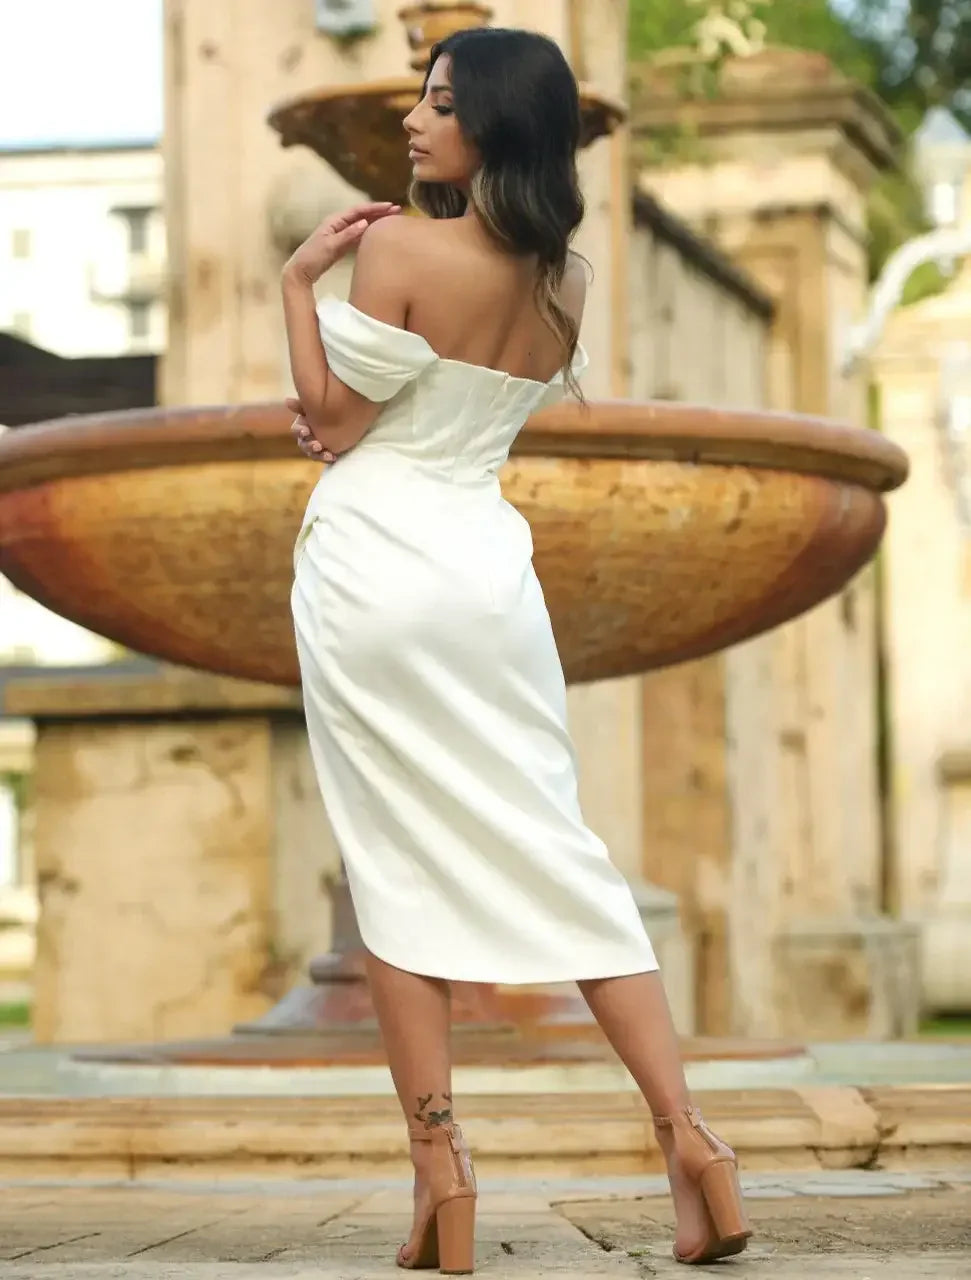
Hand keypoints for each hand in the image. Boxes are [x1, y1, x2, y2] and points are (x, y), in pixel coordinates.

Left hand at [283, 202, 401, 284]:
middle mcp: (338, 224)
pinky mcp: (341, 245)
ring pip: (361, 225)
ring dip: (375, 221)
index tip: (391, 206)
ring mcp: (339, 234)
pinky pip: (358, 236)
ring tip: (391, 220)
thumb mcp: (331, 246)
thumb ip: (348, 235)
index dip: (375, 208)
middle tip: (397, 210)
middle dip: (378, 212)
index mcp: (335, 221)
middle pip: (361, 215)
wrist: (300, 271)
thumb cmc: (313, 257)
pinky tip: (378, 235)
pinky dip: (369, 233)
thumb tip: (365, 223)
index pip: (359, 210)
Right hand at [287, 396, 336, 462]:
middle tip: (317, 445)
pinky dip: (327, 458)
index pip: (296, 429)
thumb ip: (302, 406)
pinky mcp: (325, 454)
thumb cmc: (327, 410)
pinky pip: (324, 459)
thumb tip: (287, 401)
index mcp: (302, 425)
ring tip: (327, 454)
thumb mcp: (316, 406)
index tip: (306, 431)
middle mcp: (306, 438)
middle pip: (303, 444)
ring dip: (318, 454)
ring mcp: (315, 448)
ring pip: (312, 454)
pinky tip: (334, 457)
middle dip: (310, 445)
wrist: (345, 421)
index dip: (300, 431)